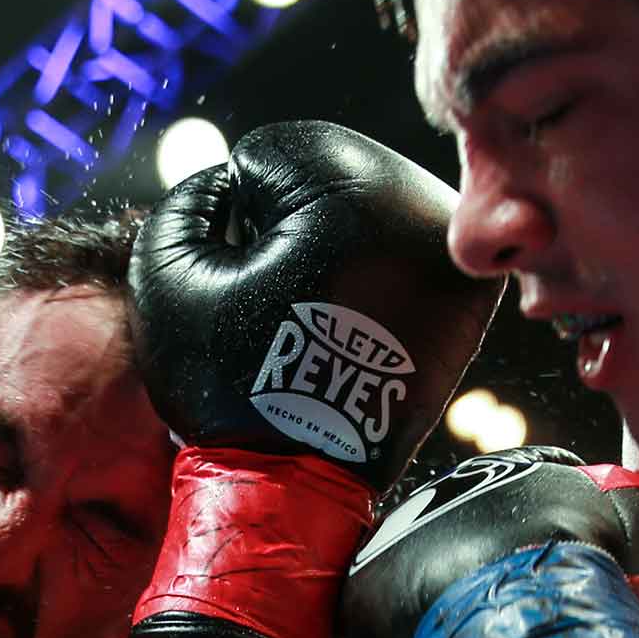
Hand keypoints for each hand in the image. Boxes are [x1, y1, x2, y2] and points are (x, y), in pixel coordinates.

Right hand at [124, 122, 502, 637]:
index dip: (238, 213)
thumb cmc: (232, 382)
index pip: (272, 152)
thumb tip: (234, 180)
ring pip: (373, 205)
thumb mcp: (169, 278)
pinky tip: (351, 324)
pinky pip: (406, 251)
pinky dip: (375, 274)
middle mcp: (423, 209)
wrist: (303, 485)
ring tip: (316, 315)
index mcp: (352, 190)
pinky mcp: (469, 296)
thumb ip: (188, 199)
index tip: (246, 276)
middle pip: (333, 169)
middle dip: (294, 220)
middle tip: (282, 301)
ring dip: (337, 242)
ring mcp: (454, 254)